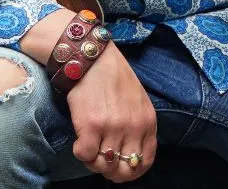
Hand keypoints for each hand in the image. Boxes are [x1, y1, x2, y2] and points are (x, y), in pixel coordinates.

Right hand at [20, 9, 155, 181]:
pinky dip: (80, 153)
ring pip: (103, 165)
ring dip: (93, 161)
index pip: (145, 161)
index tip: (119, 166)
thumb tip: (129, 153)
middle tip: (100, 160)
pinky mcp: (91, 126)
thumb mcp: (138, 99)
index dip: (131, 170)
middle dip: (111, 170)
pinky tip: (79, 140)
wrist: (91, 56)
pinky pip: (85, 155)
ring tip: (89, 147)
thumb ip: (138, 125)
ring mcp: (113, 127)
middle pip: (125, 169)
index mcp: (147, 121)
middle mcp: (133, 127)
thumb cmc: (112, 76)